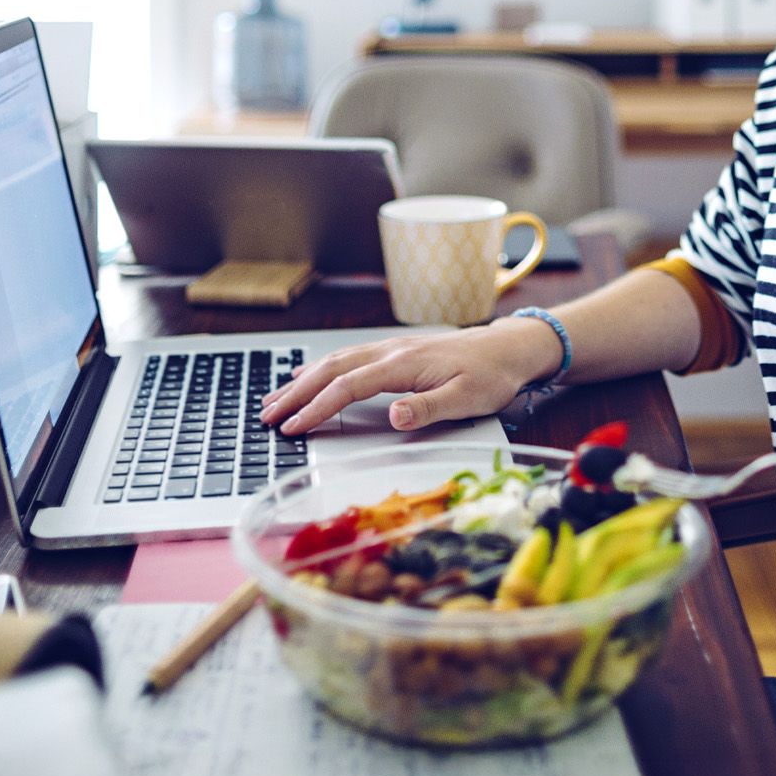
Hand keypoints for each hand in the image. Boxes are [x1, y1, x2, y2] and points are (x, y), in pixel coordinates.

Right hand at [259, 317, 562, 435]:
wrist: (509, 349)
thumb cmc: (492, 375)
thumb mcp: (468, 399)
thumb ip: (429, 408)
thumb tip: (393, 415)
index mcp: (404, 364)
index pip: (348, 387)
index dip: (317, 408)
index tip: (292, 427)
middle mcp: (391, 351)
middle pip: (332, 370)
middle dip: (296, 393)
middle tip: (266, 415)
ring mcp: (392, 348)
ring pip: (336, 361)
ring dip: (302, 379)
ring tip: (274, 399)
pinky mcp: (396, 352)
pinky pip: (348, 357)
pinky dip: (321, 367)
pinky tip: (307, 373)